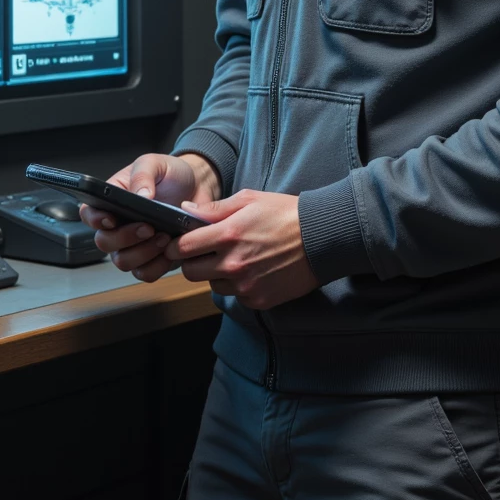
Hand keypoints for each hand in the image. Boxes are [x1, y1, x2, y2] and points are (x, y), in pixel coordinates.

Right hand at [79, 152, 221, 283]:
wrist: (197, 187)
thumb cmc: (169, 174)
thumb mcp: (155, 163)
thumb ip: (143, 174)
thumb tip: (140, 196)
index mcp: (111, 202)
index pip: (88, 214)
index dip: (95, 220)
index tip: (111, 219)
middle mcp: (117, 227)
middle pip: (104, 242)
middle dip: (125, 237)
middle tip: (148, 227)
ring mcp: (133, 246)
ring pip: (124, 262)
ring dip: (143, 253)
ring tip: (164, 236)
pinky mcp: (152, 259)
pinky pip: (146, 273)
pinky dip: (158, 265)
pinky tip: (171, 249)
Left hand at [164, 188, 319, 309]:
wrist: (321, 239)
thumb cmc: (286, 214)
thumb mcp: (250, 200)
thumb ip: (215, 209)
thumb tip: (186, 210)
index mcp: (229, 234)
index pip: (183, 248)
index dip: (177, 245)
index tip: (179, 244)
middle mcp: (233, 264)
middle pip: (190, 272)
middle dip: (192, 262)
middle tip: (203, 253)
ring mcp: (245, 285)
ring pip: (212, 285)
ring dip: (216, 274)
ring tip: (235, 259)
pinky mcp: (257, 300)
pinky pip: (235, 295)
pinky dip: (238, 285)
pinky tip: (253, 270)